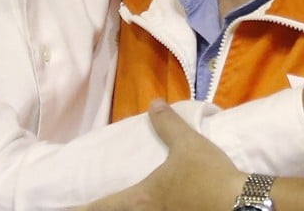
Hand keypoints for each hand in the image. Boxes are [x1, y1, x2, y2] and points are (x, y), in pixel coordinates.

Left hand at [76, 100, 244, 210]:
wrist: (243, 205)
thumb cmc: (209, 175)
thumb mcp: (188, 144)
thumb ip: (168, 125)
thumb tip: (154, 103)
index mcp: (140, 199)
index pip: (98, 207)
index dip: (76, 210)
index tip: (59, 208)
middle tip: (80, 209)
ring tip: (117, 209)